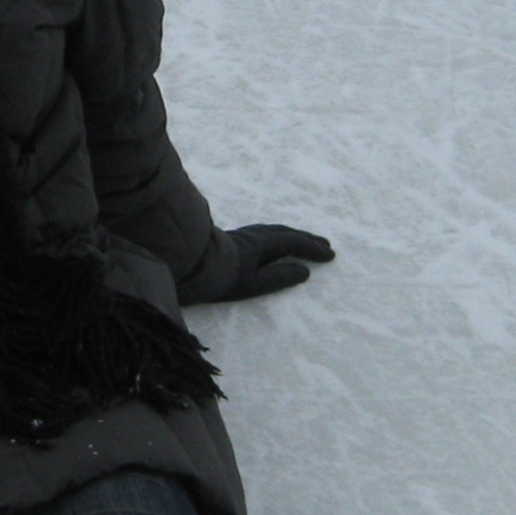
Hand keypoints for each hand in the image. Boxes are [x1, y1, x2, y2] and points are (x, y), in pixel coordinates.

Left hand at [177, 225, 333, 304]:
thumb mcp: (252, 283)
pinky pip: (264, 233)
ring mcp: (242, 235)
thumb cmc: (218, 277)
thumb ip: (278, 277)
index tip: (331, 255)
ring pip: (274, 231)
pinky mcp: (232, 240)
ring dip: (293, 235)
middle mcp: (254, 235)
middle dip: (307, 239)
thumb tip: (304, 271)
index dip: (313, 249)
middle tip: (326, 244)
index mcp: (261, 244)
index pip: (293, 243)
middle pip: (285, 233)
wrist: (183, 264)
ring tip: (305, 241)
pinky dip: (277, 235)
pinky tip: (272, 241)